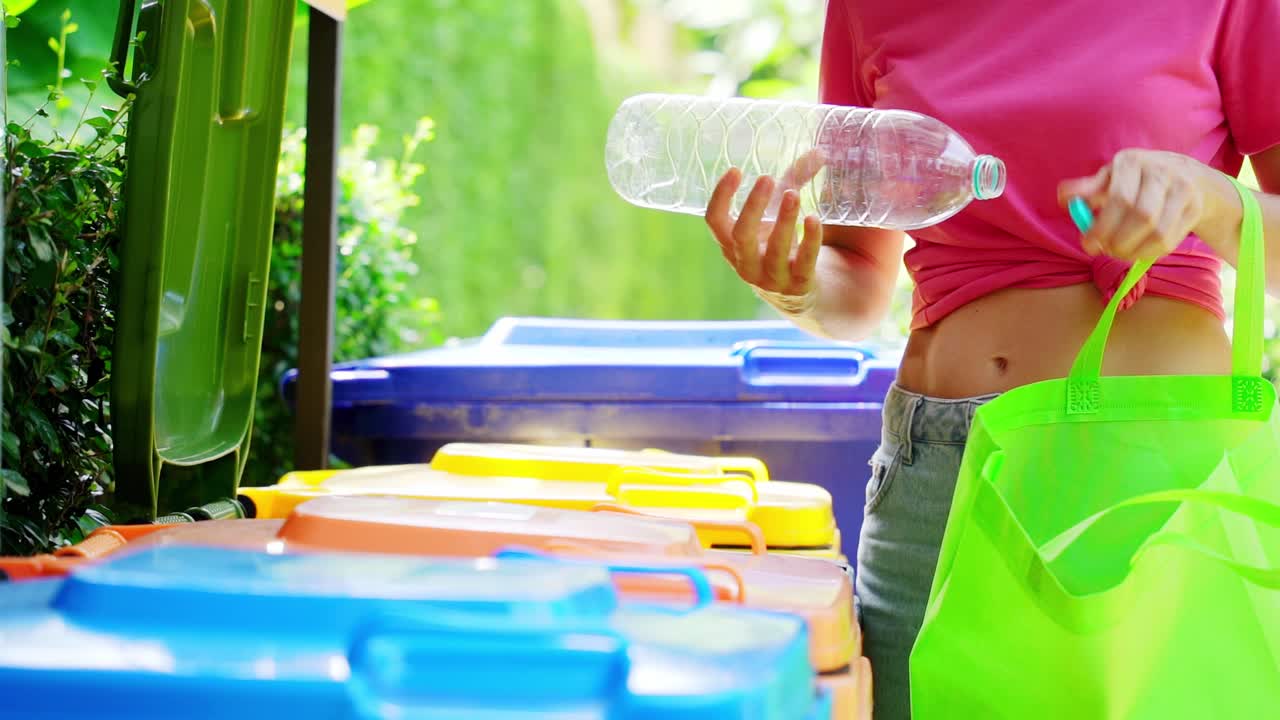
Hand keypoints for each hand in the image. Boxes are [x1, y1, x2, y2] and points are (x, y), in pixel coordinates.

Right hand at [705, 152, 825, 312]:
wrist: (798, 294)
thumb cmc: (781, 245)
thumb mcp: (778, 213)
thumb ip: (794, 181)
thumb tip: (819, 150)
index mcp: (732, 244)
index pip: (714, 220)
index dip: (721, 196)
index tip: (735, 170)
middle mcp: (746, 262)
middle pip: (740, 235)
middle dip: (752, 207)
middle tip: (765, 179)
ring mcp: (771, 277)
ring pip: (774, 250)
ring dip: (783, 221)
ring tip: (793, 195)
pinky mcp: (798, 285)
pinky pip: (803, 263)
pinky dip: (809, 240)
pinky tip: (815, 219)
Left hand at [1058, 149, 1230, 261]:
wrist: (1187, 175)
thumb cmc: (1135, 179)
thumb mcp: (1109, 178)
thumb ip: (1086, 189)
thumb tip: (1063, 197)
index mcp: (1133, 161)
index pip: (1119, 198)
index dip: (1102, 226)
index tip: (1087, 244)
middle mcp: (1162, 171)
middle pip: (1142, 216)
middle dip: (1118, 241)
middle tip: (1104, 250)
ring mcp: (1183, 189)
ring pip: (1159, 233)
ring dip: (1133, 251)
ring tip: (1118, 252)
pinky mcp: (1194, 208)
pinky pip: (1170, 241)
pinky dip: (1149, 253)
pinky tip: (1137, 251)